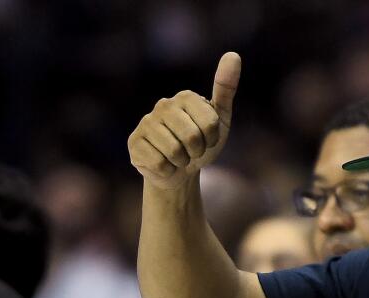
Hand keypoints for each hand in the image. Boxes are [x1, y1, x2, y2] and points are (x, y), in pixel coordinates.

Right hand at [128, 51, 240, 190]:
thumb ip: (225, 89)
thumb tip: (233, 55)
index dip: (212, 139)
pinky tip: (165, 165)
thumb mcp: (219, 119)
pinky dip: (168, 171)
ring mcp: (146, 123)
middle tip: (192, 151)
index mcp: (185, 97)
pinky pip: (159, 163)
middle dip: (197, 152)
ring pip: (175, 152)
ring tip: (179, 158)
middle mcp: (163, 105)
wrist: (179, 171)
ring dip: (183, 163)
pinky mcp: (134, 143)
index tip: (207, 139)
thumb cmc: (201, 143)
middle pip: (192, 138)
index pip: (210, 124)